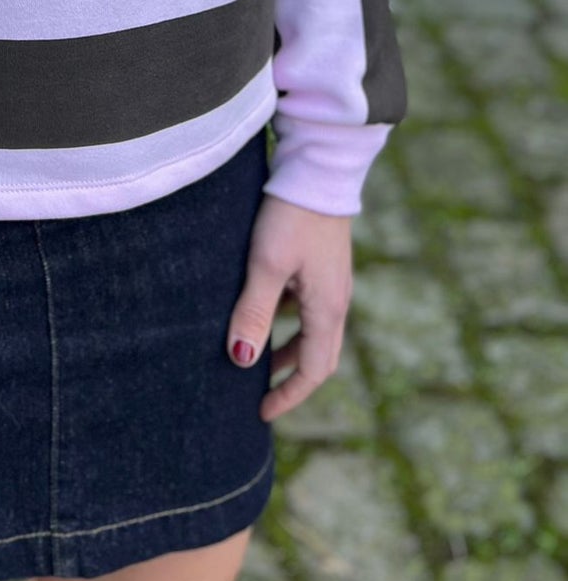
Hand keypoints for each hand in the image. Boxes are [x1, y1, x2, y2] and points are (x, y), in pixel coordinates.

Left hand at [224, 193, 352, 422]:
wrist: (318, 167)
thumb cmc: (291, 215)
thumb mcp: (267, 265)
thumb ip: (254, 312)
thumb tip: (242, 361)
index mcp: (328, 308)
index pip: (315, 370)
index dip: (290, 395)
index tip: (263, 412)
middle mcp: (336, 299)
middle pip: (319, 354)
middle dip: (290, 377)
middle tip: (258, 394)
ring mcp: (332, 280)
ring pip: (313, 329)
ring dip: (288, 348)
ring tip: (256, 356)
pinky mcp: (322, 262)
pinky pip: (308, 305)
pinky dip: (288, 320)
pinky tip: (264, 309)